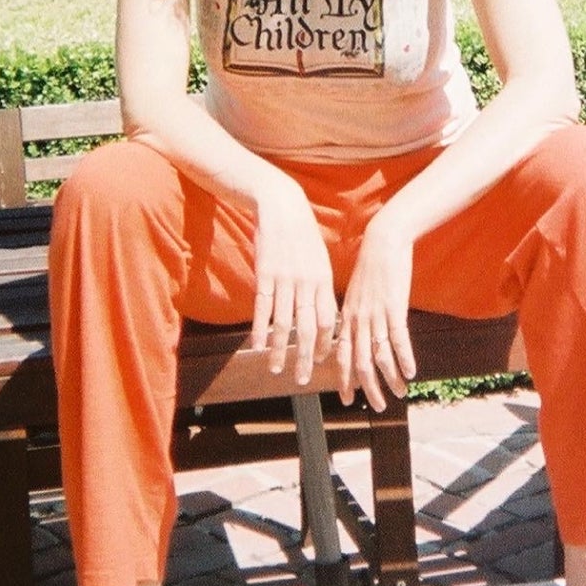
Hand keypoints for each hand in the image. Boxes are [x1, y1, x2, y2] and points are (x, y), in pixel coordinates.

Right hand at [249, 184, 337, 388]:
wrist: (281, 206)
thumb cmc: (301, 236)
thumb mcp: (318, 260)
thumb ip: (320, 288)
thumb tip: (324, 314)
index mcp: (322, 281)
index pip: (328, 321)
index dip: (324, 344)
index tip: (321, 361)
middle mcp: (306, 283)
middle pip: (307, 328)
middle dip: (305, 357)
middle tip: (302, 380)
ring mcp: (284, 279)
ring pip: (284, 323)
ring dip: (280, 350)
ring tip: (277, 369)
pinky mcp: (264, 274)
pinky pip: (262, 307)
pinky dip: (260, 329)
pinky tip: (258, 345)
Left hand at [331, 227, 416, 411]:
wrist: (383, 241)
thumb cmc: (372, 265)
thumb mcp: (357, 292)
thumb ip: (355, 314)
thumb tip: (357, 330)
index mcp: (347, 317)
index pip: (341, 355)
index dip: (345, 379)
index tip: (348, 399)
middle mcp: (358, 320)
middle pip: (359, 363)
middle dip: (369, 388)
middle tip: (379, 406)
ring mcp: (375, 315)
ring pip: (379, 356)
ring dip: (390, 379)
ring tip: (399, 394)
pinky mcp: (394, 308)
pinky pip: (398, 340)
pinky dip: (404, 359)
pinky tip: (411, 373)